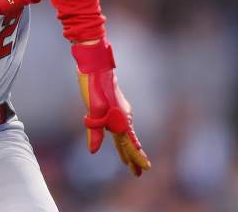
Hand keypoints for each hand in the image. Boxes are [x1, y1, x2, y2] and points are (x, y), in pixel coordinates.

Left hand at [72, 39, 150, 176]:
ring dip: (128, 149)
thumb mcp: (92, 110)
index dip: (136, 157)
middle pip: (129, 142)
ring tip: (129, 162)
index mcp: (120, 119)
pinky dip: (124, 138)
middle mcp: (124, 116)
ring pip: (126, 135)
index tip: (146, 168)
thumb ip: (94, 132)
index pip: (130, 143)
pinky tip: (121, 140)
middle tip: (138, 173)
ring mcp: (121, 111)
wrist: (95, 65)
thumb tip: (93, 151)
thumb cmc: (93, 86)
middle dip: (133, 158)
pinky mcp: (116, 107)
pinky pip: (123, 127)